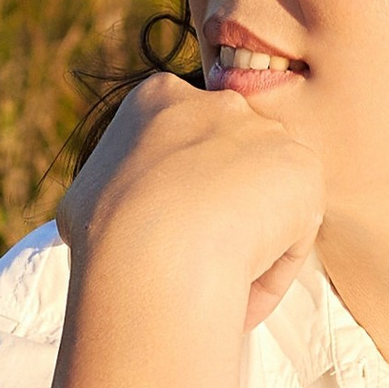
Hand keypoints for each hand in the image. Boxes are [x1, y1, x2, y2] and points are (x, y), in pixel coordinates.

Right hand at [56, 71, 322, 332]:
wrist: (153, 249)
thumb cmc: (105, 232)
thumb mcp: (84, 198)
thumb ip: (111, 193)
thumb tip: (106, 219)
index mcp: (157, 98)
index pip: (179, 145)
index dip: (173, 198)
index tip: (162, 235)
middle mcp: (217, 102)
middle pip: (227, 164)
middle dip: (218, 210)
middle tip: (195, 262)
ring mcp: (265, 131)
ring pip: (262, 199)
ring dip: (247, 242)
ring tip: (216, 285)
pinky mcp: (303, 168)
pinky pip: (292, 232)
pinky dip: (270, 267)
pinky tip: (239, 289)